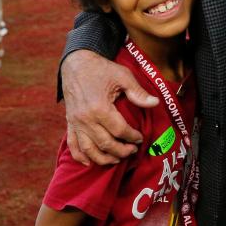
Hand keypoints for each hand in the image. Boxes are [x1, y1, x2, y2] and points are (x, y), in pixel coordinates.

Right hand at [61, 50, 158, 165]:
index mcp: (100, 107)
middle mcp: (86, 118)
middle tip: (132, 151)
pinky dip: (79, 156)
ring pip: (89, 149)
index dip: (132, 137)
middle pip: (105, 144)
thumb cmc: (101, 69)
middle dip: (122, 151)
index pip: (120, 130)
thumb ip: (138, 92)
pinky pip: (72, 144)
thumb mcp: (122, 76)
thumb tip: (156, 103)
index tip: (140, 138)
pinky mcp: (69, 123)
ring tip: (117, 159)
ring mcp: (76, 122)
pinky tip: (89, 163)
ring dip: (103, 158)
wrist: (76, 63)